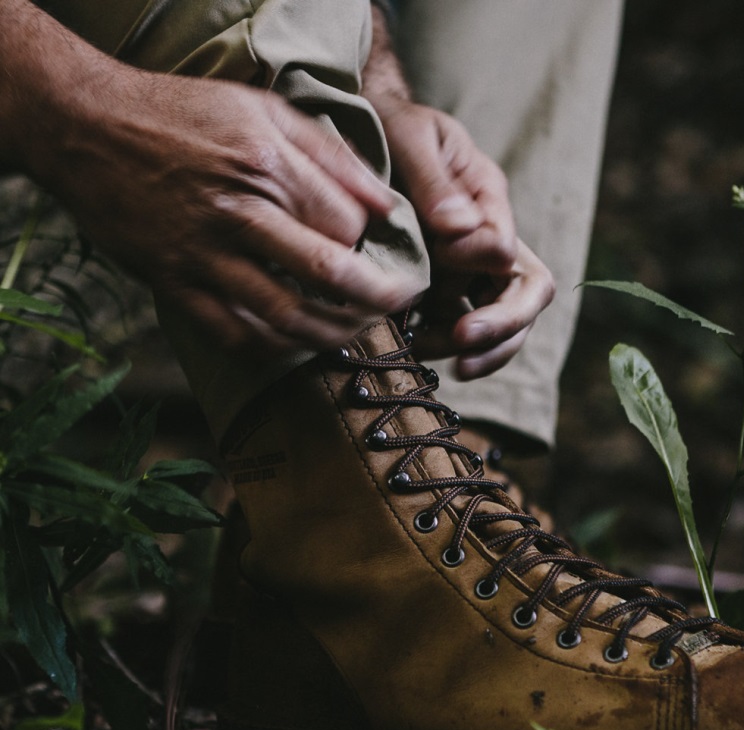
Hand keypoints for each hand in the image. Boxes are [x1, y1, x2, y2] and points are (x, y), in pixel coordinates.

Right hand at [3, 3, 425, 350]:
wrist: (87, 128)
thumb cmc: (183, 114)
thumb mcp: (262, 109)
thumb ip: (331, 156)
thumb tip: (386, 204)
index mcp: (267, 166)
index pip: (346, 226)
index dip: (370, 244)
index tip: (374, 249)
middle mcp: (239, 214)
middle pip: (329, 274)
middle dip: (379, 300)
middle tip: (400, 306)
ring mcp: (204, 256)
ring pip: (287, 317)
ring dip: (333, 334)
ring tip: (356, 332)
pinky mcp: (176, 285)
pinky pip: (234, 335)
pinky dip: (275, 350)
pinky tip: (297, 344)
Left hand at [372, 98, 553, 376]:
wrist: (365, 133)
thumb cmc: (391, 126)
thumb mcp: (410, 135)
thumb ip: (434, 181)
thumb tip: (458, 229)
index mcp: (489, 200)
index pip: (507, 250)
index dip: (478, 263)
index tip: (439, 255)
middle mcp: (490, 239)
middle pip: (526, 295)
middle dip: (500, 327)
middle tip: (462, 343)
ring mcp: (471, 269)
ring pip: (503, 324)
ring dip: (476, 348)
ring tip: (423, 349)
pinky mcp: (447, 290)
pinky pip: (464, 329)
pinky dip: (446, 346)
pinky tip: (413, 344)